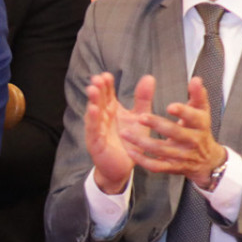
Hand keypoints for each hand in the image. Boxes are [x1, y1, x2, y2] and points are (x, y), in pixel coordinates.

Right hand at [85, 72, 146, 193]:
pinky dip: (92, 120)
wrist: (124, 166)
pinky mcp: (96, 143)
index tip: (107, 75)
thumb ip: (143, 99)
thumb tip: (149, 77)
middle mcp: (102, 117)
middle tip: (97, 78)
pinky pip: (93, 130)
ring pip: (93, 113)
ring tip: (92, 90)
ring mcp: (97, 129)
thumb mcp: (139, 117)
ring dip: (92, 101)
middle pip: (98, 100)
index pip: (107, 93)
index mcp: (111, 110)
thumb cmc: (130, 141)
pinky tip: (93, 111)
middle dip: (97, 89)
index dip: (106, 84)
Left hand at [119, 75, 227, 185]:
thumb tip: (196, 79)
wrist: (207, 160)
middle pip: (175, 133)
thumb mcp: (202, 112)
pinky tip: (129, 151)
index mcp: (200, 125)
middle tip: (140, 116)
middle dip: (158, 125)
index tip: (170, 106)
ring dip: (142, 142)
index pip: (194, 117)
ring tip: (124, 133)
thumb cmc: (200, 130)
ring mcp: (182, 156)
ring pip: (161, 150)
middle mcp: (192, 141)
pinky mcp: (172, 167)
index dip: (183, 112)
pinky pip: (156, 166)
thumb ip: (197, 95)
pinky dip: (142, 160)